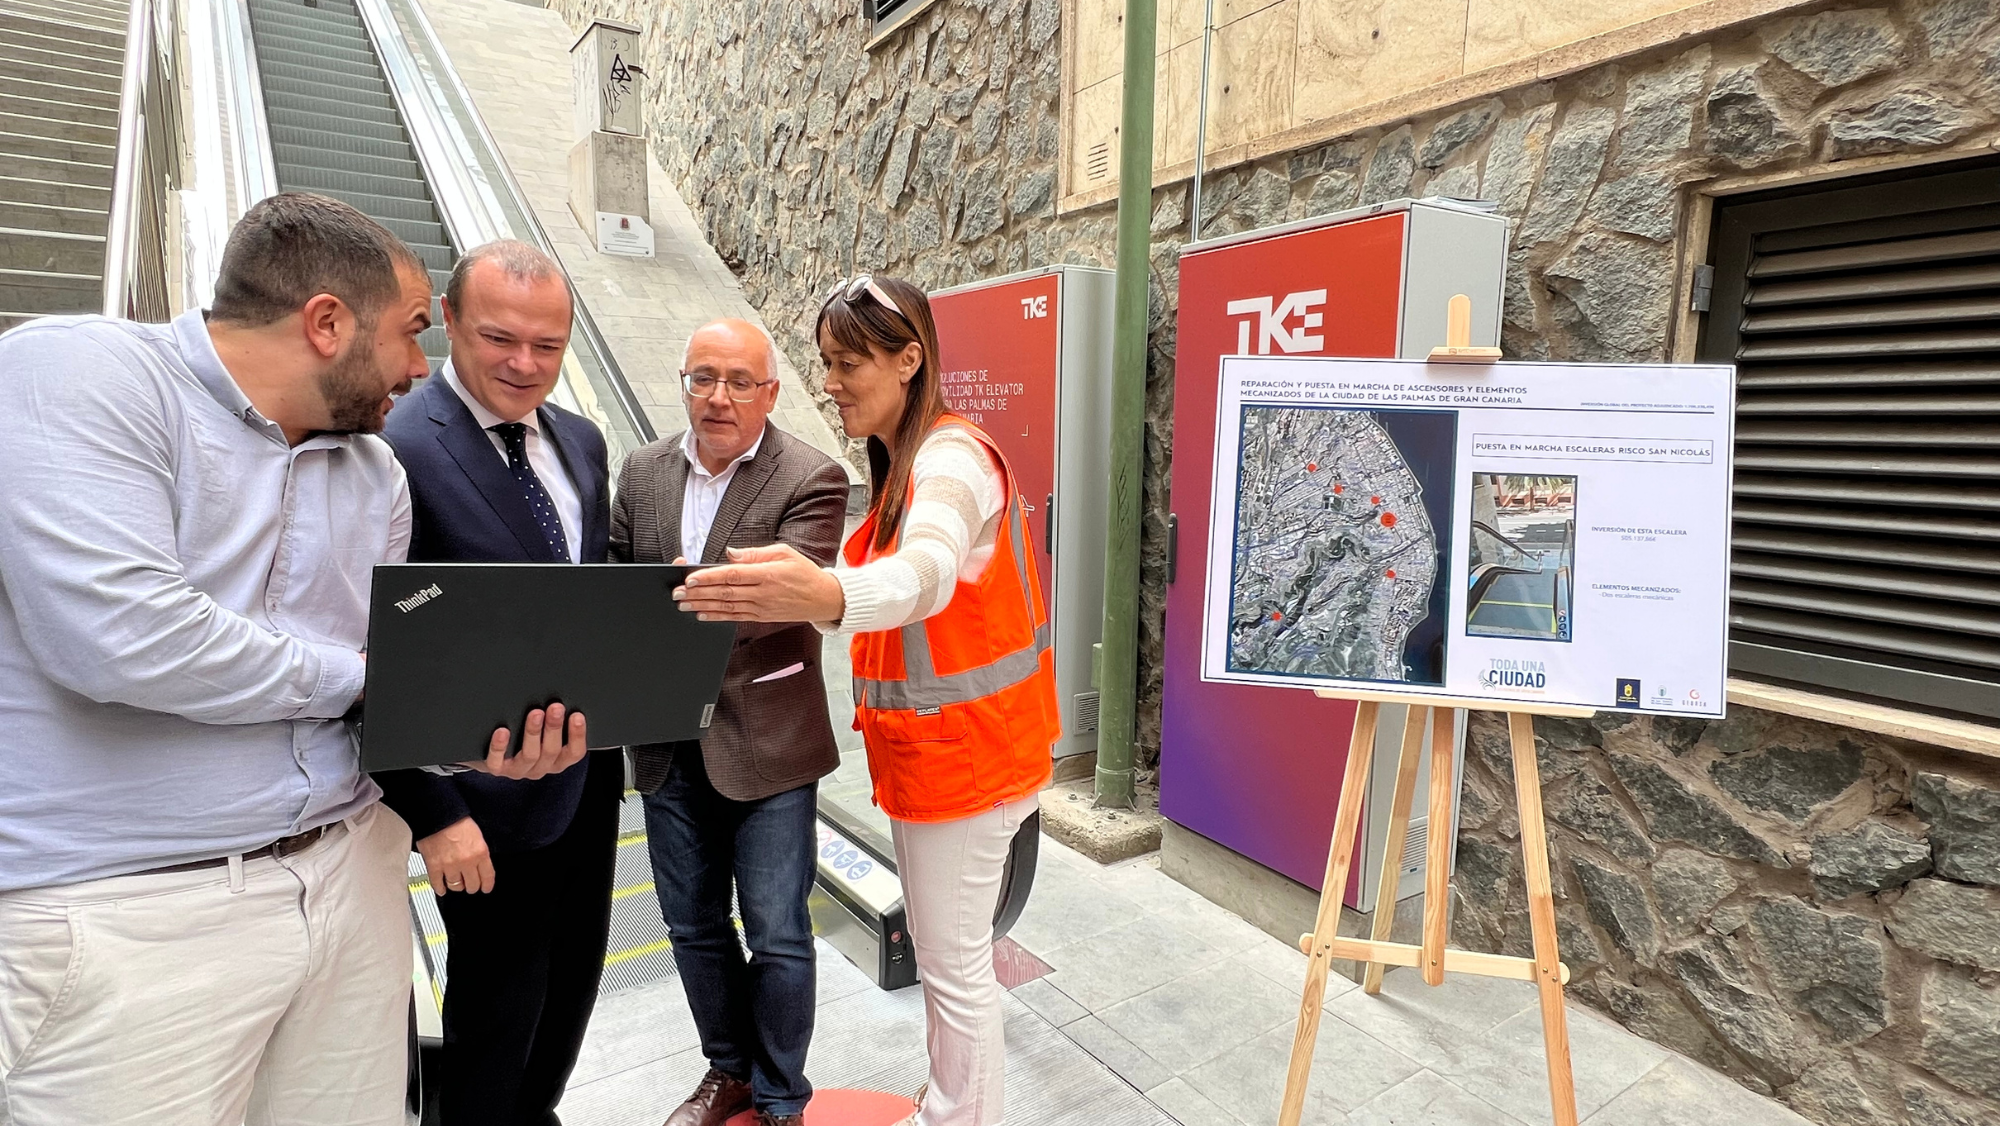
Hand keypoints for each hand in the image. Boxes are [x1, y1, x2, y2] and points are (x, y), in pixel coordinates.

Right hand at [416, 817, 492, 894]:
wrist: (438, 814)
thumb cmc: (457, 819)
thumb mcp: (477, 835)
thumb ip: (479, 851)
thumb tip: (479, 864)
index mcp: (480, 852)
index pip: (487, 876)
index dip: (487, 885)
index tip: (486, 888)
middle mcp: (466, 862)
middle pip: (472, 885)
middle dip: (472, 886)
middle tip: (470, 885)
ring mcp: (449, 866)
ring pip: (455, 886)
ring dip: (456, 886)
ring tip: (456, 883)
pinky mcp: (434, 866)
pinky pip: (437, 884)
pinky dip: (440, 888)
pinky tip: (442, 888)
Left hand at [462, 703, 587, 778]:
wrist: (496, 756)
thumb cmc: (527, 738)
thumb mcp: (546, 733)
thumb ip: (555, 721)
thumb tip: (561, 700)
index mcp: (558, 759)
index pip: (574, 752)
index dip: (578, 735)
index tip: (577, 716)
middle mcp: (541, 767)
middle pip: (551, 751)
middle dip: (554, 728)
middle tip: (556, 707)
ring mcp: (519, 770)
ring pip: (530, 755)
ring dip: (533, 733)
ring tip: (535, 714)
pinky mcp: (499, 769)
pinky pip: (498, 762)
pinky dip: (500, 747)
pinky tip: (502, 731)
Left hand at [673, 543, 844, 623]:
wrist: (824, 598)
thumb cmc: (804, 572)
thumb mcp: (784, 552)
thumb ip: (756, 553)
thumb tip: (731, 553)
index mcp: (767, 574)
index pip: (732, 575)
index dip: (709, 577)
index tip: (691, 578)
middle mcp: (763, 593)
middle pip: (724, 593)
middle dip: (698, 593)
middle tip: (677, 592)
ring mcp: (761, 608)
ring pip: (726, 607)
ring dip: (702, 606)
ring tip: (683, 604)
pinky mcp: (761, 617)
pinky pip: (735, 617)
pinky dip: (717, 617)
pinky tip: (702, 615)